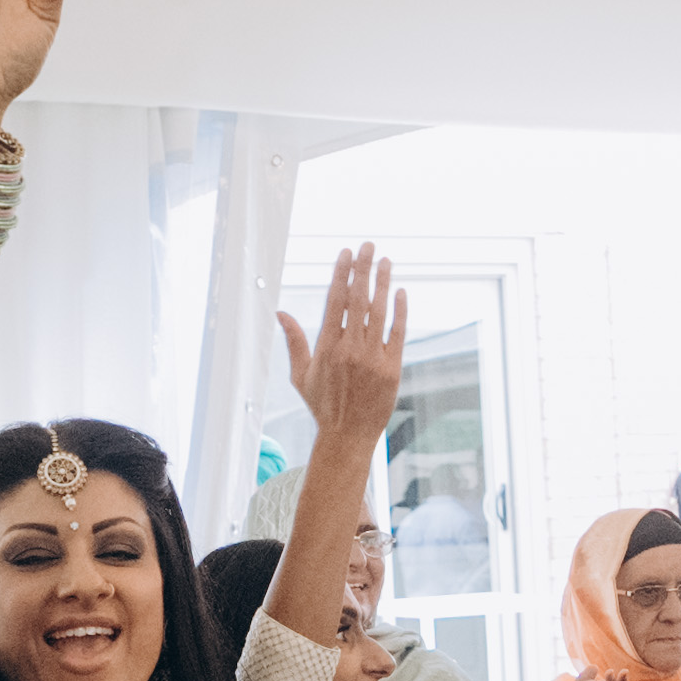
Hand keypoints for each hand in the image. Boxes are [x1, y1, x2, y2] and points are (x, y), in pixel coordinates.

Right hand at [276, 247, 408, 456]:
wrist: (348, 435)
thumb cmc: (323, 405)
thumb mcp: (301, 375)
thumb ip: (294, 341)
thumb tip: (280, 313)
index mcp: (327, 347)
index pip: (335, 301)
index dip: (341, 274)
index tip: (346, 253)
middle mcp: (349, 349)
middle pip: (357, 299)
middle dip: (362, 269)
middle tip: (368, 245)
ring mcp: (372, 358)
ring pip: (379, 312)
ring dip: (382, 283)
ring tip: (385, 260)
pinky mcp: (392, 368)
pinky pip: (397, 333)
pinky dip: (400, 311)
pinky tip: (400, 292)